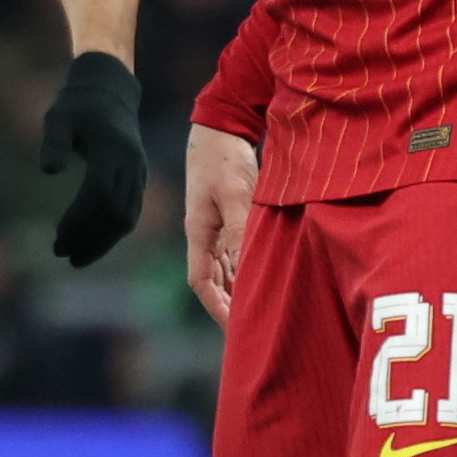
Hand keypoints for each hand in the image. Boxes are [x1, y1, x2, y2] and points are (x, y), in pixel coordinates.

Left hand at [41, 52, 147, 265]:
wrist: (109, 92)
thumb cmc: (76, 105)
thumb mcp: (57, 117)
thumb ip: (53, 142)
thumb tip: (49, 171)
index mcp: (111, 150)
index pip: (98, 195)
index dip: (78, 221)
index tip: (57, 238)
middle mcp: (130, 164)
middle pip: (115, 213)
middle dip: (89, 239)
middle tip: (60, 254)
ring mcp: (138, 172)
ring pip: (127, 217)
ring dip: (103, 242)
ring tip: (75, 258)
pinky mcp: (139, 178)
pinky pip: (131, 212)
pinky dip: (113, 233)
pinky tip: (91, 244)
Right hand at [184, 123, 257, 327]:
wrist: (220, 128)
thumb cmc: (224, 159)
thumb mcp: (234, 194)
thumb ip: (238, 229)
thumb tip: (243, 266)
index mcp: (198, 232)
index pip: (200, 282)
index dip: (216, 307)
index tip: (234, 328)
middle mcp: (203, 234)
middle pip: (210, 281)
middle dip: (226, 306)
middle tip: (250, 328)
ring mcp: (213, 226)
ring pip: (221, 268)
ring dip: (235, 290)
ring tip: (256, 310)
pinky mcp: (226, 217)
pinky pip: (231, 253)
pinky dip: (242, 269)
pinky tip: (258, 278)